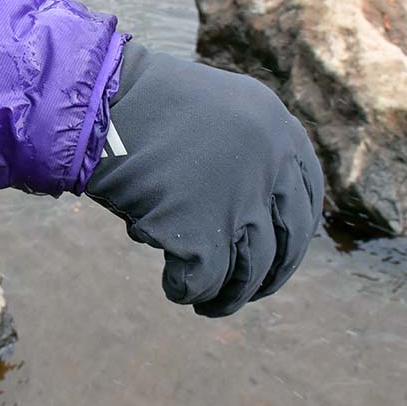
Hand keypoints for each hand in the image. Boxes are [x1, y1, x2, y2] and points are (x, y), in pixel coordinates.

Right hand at [87, 43, 323, 316]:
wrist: (97, 101)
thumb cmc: (141, 106)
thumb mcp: (215, 113)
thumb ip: (246, 152)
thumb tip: (260, 214)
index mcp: (277, 128)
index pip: (309, 195)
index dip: (297, 234)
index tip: (281, 254)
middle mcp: (270, 163)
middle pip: (287, 240)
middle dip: (270, 275)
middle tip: (250, 291)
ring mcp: (239, 197)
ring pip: (250, 268)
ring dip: (229, 295)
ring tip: (207, 304)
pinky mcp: (201, 230)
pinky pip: (205, 280)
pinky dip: (189, 292)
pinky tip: (175, 290)